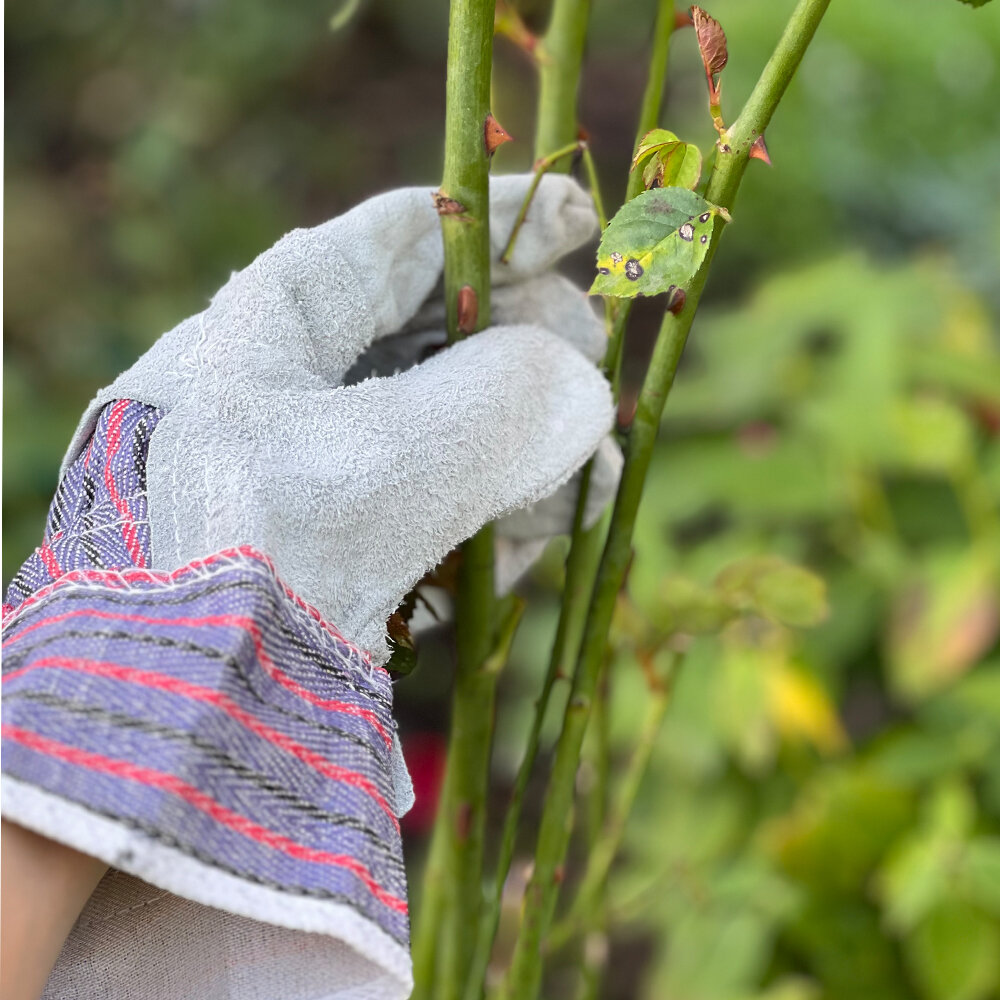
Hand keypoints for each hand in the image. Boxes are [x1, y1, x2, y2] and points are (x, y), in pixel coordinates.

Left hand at [67, 173, 617, 661]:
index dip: (495, 225)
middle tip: (596, 371)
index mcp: (266, 332)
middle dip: (526, 350)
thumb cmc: (252, 570)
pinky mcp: (334, 545)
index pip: (397, 241)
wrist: (175, 732)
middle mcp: (283, 390)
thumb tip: (580, 387)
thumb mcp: (384, 465)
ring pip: (442, 423)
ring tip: (591, 474)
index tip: (578, 227)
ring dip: (524, 445)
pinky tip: (534, 538)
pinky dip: (490, 511)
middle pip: (431, 331)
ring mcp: (310, 470)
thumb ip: (501, 404)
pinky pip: (431, 502)